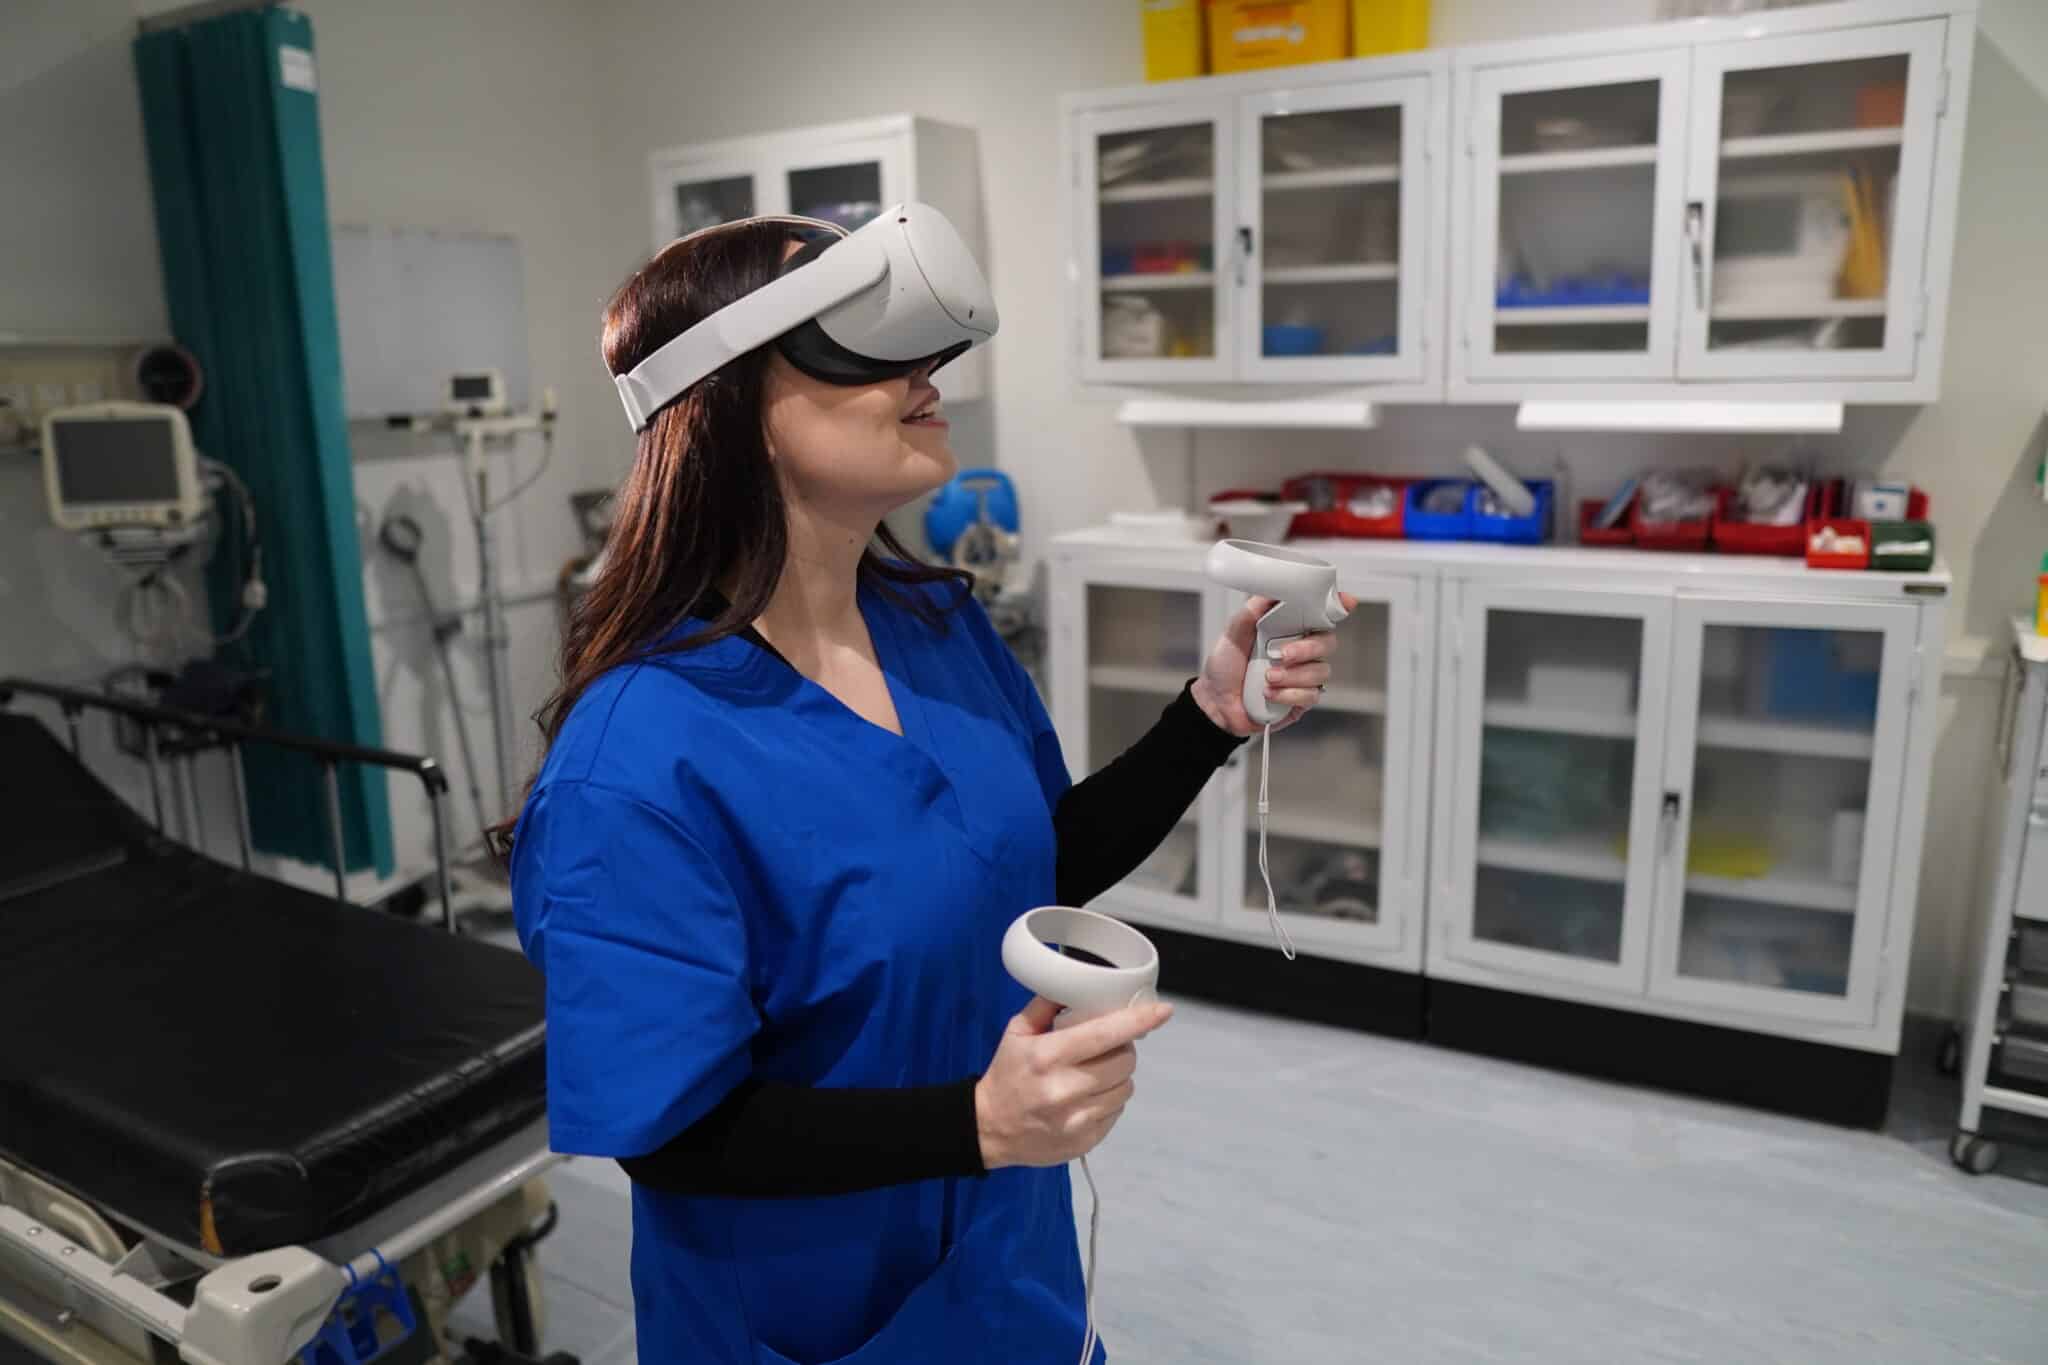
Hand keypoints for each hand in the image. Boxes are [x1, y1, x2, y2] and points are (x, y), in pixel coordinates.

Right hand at [975, 997, 1172, 1169]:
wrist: (990, 1129)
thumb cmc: (1006, 1076)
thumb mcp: (1017, 1032)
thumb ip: (1047, 1005)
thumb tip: (1079, 986)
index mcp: (1048, 1056)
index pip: (1105, 1034)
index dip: (1138, 1020)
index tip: (1162, 1011)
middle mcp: (1064, 1089)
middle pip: (1124, 1061)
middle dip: (1122, 1049)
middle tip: (1106, 1048)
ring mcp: (1077, 1119)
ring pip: (1125, 1087)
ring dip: (1118, 1076)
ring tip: (1094, 1074)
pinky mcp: (1085, 1141)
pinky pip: (1117, 1111)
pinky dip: (1109, 1100)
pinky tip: (1087, 1097)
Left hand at [1190, 593, 1359, 737]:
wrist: (1215, 702)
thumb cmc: (1226, 666)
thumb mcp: (1234, 632)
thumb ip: (1253, 611)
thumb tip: (1270, 591)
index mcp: (1289, 629)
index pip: (1320, 615)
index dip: (1337, 606)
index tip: (1345, 601)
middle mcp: (1301, 651)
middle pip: (1328, 642)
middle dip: (1308, 648)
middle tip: (1282, 654)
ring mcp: (1303, 676)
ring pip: (1321, 671)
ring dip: (1293, 675)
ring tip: (1267, 678)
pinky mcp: (1301, 700)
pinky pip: (1311, 696)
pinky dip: (1289, 694)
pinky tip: (1269, 694)